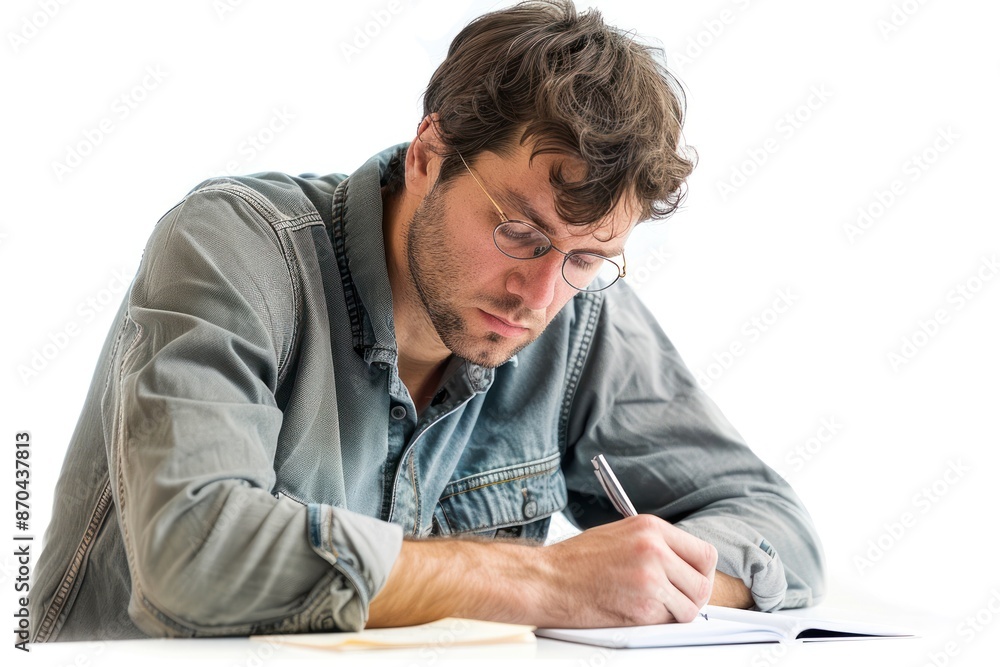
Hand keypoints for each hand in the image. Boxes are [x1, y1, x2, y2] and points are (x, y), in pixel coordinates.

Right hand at [535, 514, 716, 626]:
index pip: (705, 553)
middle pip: (702, 583)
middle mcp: (654, 551)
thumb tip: (684, 563)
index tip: (693, 579)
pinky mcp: (642, 609)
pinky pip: (668, 622)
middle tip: (675, 598)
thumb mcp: (621, 534)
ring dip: (676, 612)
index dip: (702, 572)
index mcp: (651, 528)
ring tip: (652, 605)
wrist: (547, 580)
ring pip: (690, 607)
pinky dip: (657, 622)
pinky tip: (635, 610)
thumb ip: (656, 543)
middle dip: (692, 595)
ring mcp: (649, 580)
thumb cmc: (577, 560)